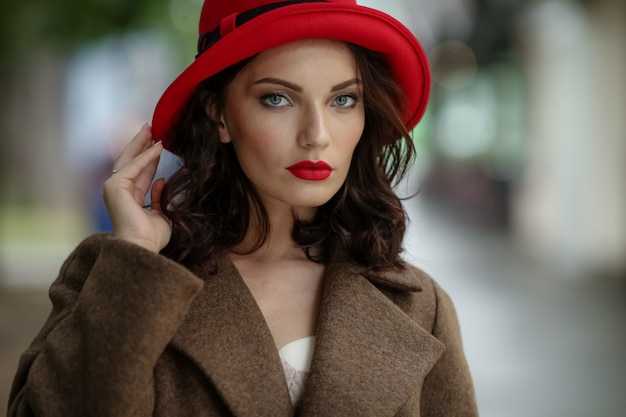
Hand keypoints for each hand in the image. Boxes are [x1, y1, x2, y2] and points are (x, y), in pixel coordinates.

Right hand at [103, 124, 172, 252]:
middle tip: (152, 127)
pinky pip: (134, 167)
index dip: (149, 157)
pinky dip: (146, 156)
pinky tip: (158, 146)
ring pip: (129, 159)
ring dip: (141, 143)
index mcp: (129, 197)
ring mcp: (114, 187)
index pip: (140, 172)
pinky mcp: (115, 186)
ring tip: (153, 129)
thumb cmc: (151, 237)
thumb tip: (161, 180)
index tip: (158, 143)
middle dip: (141, 144)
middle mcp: (119, 190)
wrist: (142, 247)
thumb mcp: (161, 213)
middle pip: (131, 161)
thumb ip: (159, 197)